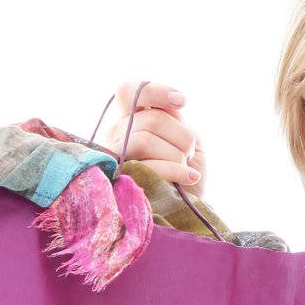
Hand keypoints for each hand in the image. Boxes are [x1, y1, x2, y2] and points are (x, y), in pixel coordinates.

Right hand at [99, 79, 206, 199]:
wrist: (189, 211)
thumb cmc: (187, 173)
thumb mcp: (184, 138)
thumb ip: (173, 118)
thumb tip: (172, 104)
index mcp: (130, 121)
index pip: (128, 92)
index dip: (154, 92)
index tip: (183, 102)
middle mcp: (116, 136)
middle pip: (149, 118)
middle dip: (181, 136)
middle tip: (189, 154)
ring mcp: (115, 159)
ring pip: (144, 139)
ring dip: (177, 154)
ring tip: (186, 168)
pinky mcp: (122, 183)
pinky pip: (148, 166)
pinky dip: (176, 170)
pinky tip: (189, 178)